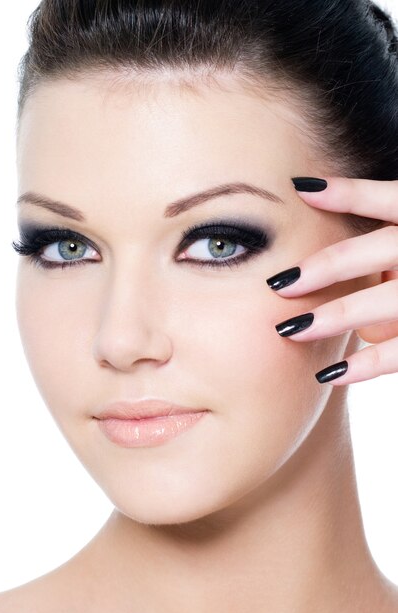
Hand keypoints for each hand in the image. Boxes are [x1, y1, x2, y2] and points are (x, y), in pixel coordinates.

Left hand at [265, 176, 397, 384]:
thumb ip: (391, 218)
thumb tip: (324, 200)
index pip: (390, 199)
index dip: (345, 192)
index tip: (296, 189)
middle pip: (376, 252)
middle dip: (322, 268)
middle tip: (277, 284)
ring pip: (384, 304)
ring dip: (333, 318)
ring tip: (288, 330)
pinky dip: (367, 364)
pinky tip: (330, 374)